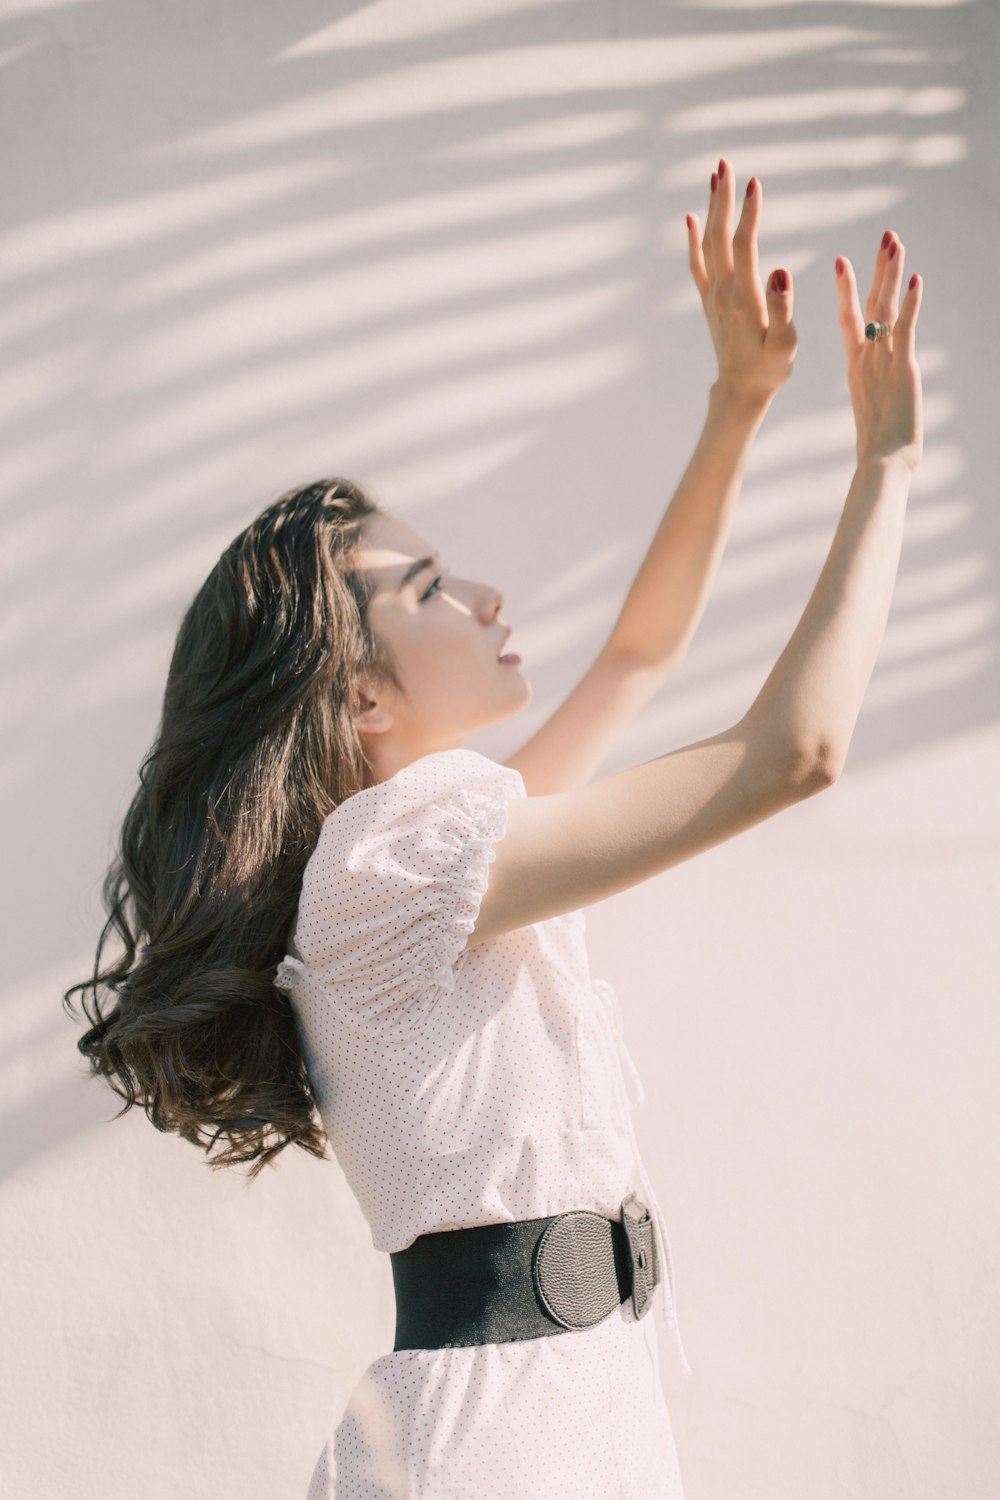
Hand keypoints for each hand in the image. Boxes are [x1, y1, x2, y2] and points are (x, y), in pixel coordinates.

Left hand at [686, 157, 797, 407]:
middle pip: (720, 236)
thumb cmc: (770, 369)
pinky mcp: (709, 301)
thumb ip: (783, 308)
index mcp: (744, 298)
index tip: (755, 182)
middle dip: (723, 199)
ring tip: (715, 176)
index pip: (745, 245)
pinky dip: (693, 239)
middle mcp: (723, 292)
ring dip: (711, 209)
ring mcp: (713, 295)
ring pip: (708, 244)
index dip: (749, 214)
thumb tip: (781, 271)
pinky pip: (697, 264)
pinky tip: (690, 217)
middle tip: (725, 163)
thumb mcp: (785, 343)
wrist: (740, 390)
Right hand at [835, 231, 923, 472]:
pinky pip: (904, 328)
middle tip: (884, 238)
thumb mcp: (875, 416)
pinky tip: (916, 281)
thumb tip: (876, 409)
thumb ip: (875, 402)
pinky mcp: (901, 368)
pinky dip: (910, 304)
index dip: (846, 290)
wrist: (882, 463)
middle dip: (876, 270)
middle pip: (868, 305)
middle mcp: (866, 359)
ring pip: (884, 309)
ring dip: (890, 275)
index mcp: (857, 368)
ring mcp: (881, 361)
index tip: (843, 261)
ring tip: (895, 243)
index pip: (849, 320)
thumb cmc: (879, 452)